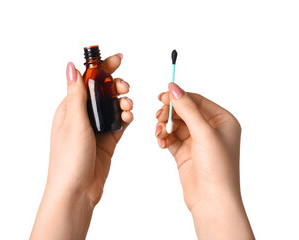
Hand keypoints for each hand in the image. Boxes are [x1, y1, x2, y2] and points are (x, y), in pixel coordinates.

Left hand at [31, 54, 132, 239]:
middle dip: (117, 85)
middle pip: (103, 92)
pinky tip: (130, 117)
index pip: (88, 81)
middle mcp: (83, 116)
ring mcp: (96, 128)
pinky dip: (127, 117)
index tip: (118, 58)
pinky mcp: (107, 139)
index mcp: (70, 108)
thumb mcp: (73, 122)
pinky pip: (120, 122)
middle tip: (124, 87)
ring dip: (124, 101)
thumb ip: (76, 94)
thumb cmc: (70, 159)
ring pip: (114, 106)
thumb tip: (71, 66)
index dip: (103, 68)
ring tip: (129, 106)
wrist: (77, 191)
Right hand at [155, 83, 253, 238]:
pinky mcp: (186, 152)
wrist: (211, 200)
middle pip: (184, 112)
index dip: (179, 97)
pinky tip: (161, 142)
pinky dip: (164, 138)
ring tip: (159, 133)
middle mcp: (211, 129)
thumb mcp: (203, 133)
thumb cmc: (217, 168)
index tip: (162, 96)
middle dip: (170, 113)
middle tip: (159, 116)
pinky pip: (171, 138)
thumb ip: (188, 109)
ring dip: (164, 126)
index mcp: (223, 120)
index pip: (197, 100)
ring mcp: (197, 141)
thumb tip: (174, 87)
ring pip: (176, 125)